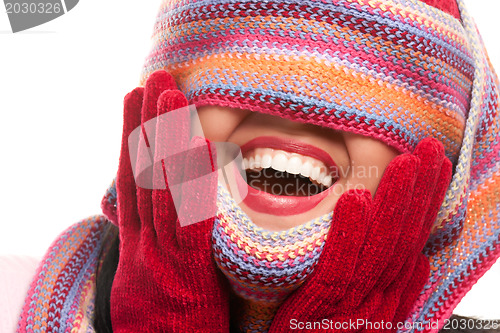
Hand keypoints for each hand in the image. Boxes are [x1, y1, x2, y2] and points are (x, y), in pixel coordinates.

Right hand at [111, 70, 229, 331]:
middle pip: (145, 175)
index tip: (135, 100)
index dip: (133, 139)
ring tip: (169, 96)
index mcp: (138, 245)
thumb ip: (156, 248)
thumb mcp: (149, 283)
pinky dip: (194, 181)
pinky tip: (200, 146)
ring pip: (163, 188)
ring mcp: (162, 253)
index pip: (133, 181)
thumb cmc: (163, 327)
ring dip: (167, 140)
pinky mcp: (187, 270)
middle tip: (154, 79)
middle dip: (148, 125)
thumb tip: (158, 218)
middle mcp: (145, 242)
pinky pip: (192, 220)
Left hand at [269, 138, 451, 331]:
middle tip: (431, 150)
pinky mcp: (326, 309)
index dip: (428, 201)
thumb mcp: (364, 309)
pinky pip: (340, 268)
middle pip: (406, 238)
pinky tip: (357, 199)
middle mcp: (381, 297)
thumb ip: (391, 287)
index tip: (437, 165)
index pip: (414, 238)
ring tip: (404, 163)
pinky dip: (351, 233)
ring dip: (395, 203)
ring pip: (382, 248)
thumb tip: (420, 263)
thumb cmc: (324, 331)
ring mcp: (357, 304)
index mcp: (389, 293)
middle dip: (421, 192)